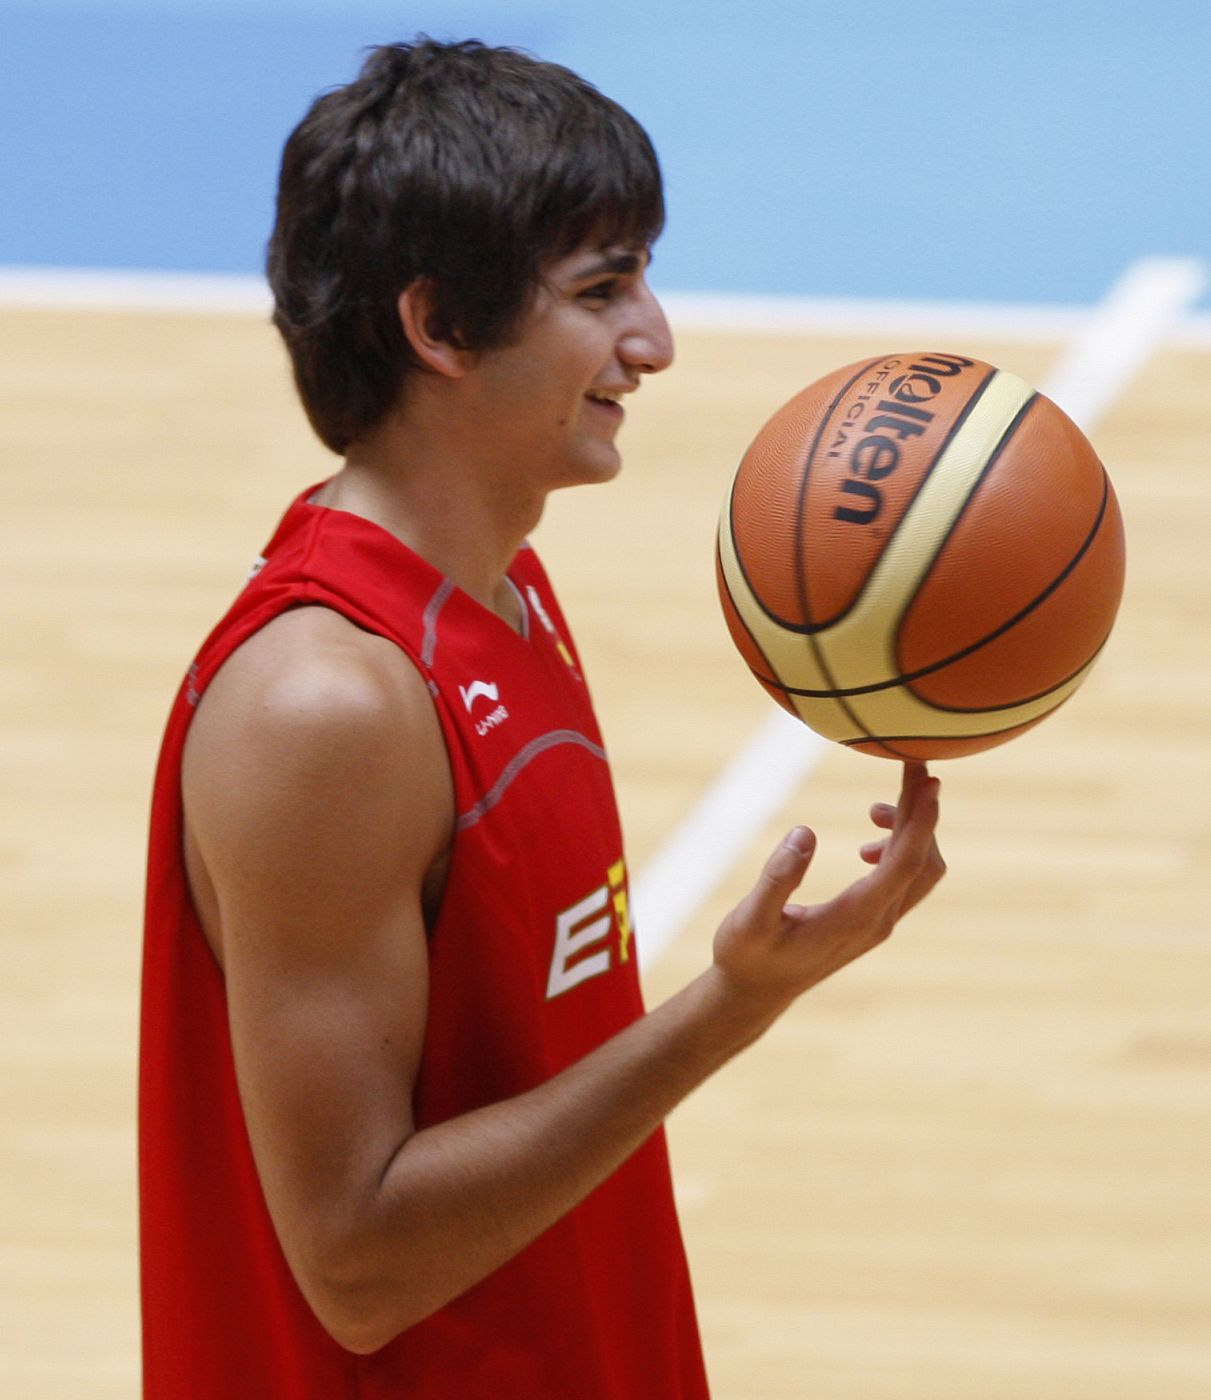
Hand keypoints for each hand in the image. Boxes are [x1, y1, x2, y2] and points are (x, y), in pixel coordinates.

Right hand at [712, 762, 944, 1010]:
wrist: (755, 994)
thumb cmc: (747, 956)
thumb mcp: (750, 919)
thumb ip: (777, 878)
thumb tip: (804, 832)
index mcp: (855, 917)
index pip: (905, 863)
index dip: (921, 821)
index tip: (929, 781)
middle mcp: (877, 921)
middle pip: (923, 861)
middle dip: (923, 812)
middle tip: (913, 766)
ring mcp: (878, 923)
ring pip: (918, 871)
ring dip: (911, 832)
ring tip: (875, 808)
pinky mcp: (872, 922)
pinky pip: (904, 880)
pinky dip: (899, 849)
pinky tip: (868, 844)